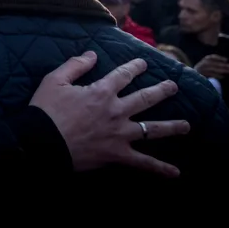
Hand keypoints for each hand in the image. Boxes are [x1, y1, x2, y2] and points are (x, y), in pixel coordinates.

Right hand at [30, 52, 187, 176]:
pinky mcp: (118, 154)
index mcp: (102, 92)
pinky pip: (143, 162)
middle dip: (162, 91)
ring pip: (152, 129)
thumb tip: (92, 54)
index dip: (134, 67)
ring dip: (172, 127)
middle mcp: (117, 111)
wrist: (42, 141)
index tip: (143, 63)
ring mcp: (120, 134)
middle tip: (173, 86)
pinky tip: (175, 173)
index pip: (123, 75)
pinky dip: (159, 168)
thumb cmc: (46, 110)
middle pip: (146, 98)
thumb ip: (75, 65)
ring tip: (186, 126)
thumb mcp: (54, 80)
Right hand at [194, 54, 228, 79]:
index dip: (219, 58)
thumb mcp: (206, 64)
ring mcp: (201, 69)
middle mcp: (202, 63)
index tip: (227, 60)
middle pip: (213, 63)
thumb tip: (225, 62)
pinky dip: (217, 76)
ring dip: (222, 70)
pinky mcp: (201, 75)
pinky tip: (223, 77)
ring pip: (213, 69)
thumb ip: (213, 63)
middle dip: (223, 65)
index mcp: (204, 60)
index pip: (212, 57)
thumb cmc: (203, 69)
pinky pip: (211, 75)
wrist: (191, 75)